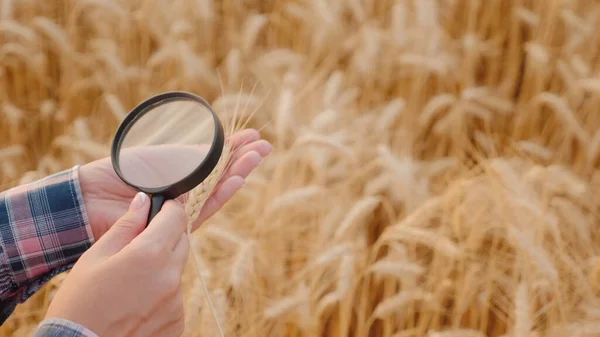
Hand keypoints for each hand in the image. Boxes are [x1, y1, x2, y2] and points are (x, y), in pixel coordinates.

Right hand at [45, 193, 189, 336]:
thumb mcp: (96, 256)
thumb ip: (126, 225)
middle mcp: (170, 276)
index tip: (158, 210)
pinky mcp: (177, 321)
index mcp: (149, 254)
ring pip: (178, 268)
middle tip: (140, 245)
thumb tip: (144, 200)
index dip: (168, 209)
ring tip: (132, 279)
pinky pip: (175, 294)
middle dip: (166, 236)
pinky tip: (137, 301)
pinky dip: (163, 291)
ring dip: (163, 265)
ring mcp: (176, 301)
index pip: (177, 217)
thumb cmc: (79, 302)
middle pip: (182, 241)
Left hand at [80, 128, 271, 240]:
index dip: (232, 147)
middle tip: (265, 146)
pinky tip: (238, 180)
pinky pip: (205, 208)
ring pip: (217, 190)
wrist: (93, 197)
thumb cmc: (119, 173)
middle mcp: (184, 189)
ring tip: (257, 158)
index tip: (252, 135)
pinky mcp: (179, 223)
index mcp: (179, 170)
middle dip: (242, 159)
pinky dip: (222, 194)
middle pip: (220, 174)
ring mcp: (182, 206)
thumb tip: (215, 148)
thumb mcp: (157, 157)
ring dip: (238, 173)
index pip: (212, 159)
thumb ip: (185, 157)